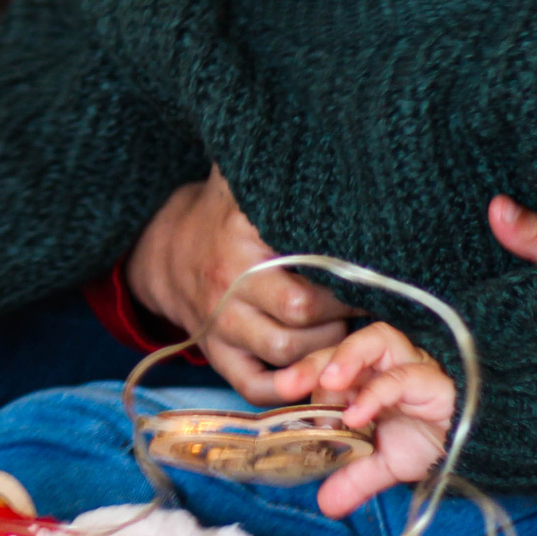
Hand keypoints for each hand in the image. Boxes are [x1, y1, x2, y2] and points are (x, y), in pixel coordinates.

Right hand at [125, 167, 354, 400]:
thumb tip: (328, 145)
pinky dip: (286, 390)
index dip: (347, 283)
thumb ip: (275, 169)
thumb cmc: (223, 216)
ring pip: (286, 354)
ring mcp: (219, 324)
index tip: (371, 280)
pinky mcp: (216, 354)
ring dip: (325, 349)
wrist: (166, 250)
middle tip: (364, 308)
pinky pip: (252, 386)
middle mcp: (227, 284)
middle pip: (300, 317)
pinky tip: (313, 376)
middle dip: (341, 316)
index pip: (308, 273)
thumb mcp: (240, 184)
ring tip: (344, 332)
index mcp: (240, 239)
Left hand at [270, 322, 454, 517]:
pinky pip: (402, 376)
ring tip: (326, 383)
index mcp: (365, 377)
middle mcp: (384, 364)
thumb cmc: (429, 442)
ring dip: (345, 358)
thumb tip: (325, 505)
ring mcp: (410, 366)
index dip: (303, 377)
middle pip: (342, 347)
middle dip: (311, 364)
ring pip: (375, 340)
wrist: (478, 445)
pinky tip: (358, 415)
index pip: (327, 364)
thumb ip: (354, 479)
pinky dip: (377, 394)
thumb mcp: (384, 465)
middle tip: (287, 387)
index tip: (282, 398)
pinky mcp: (434, 380)